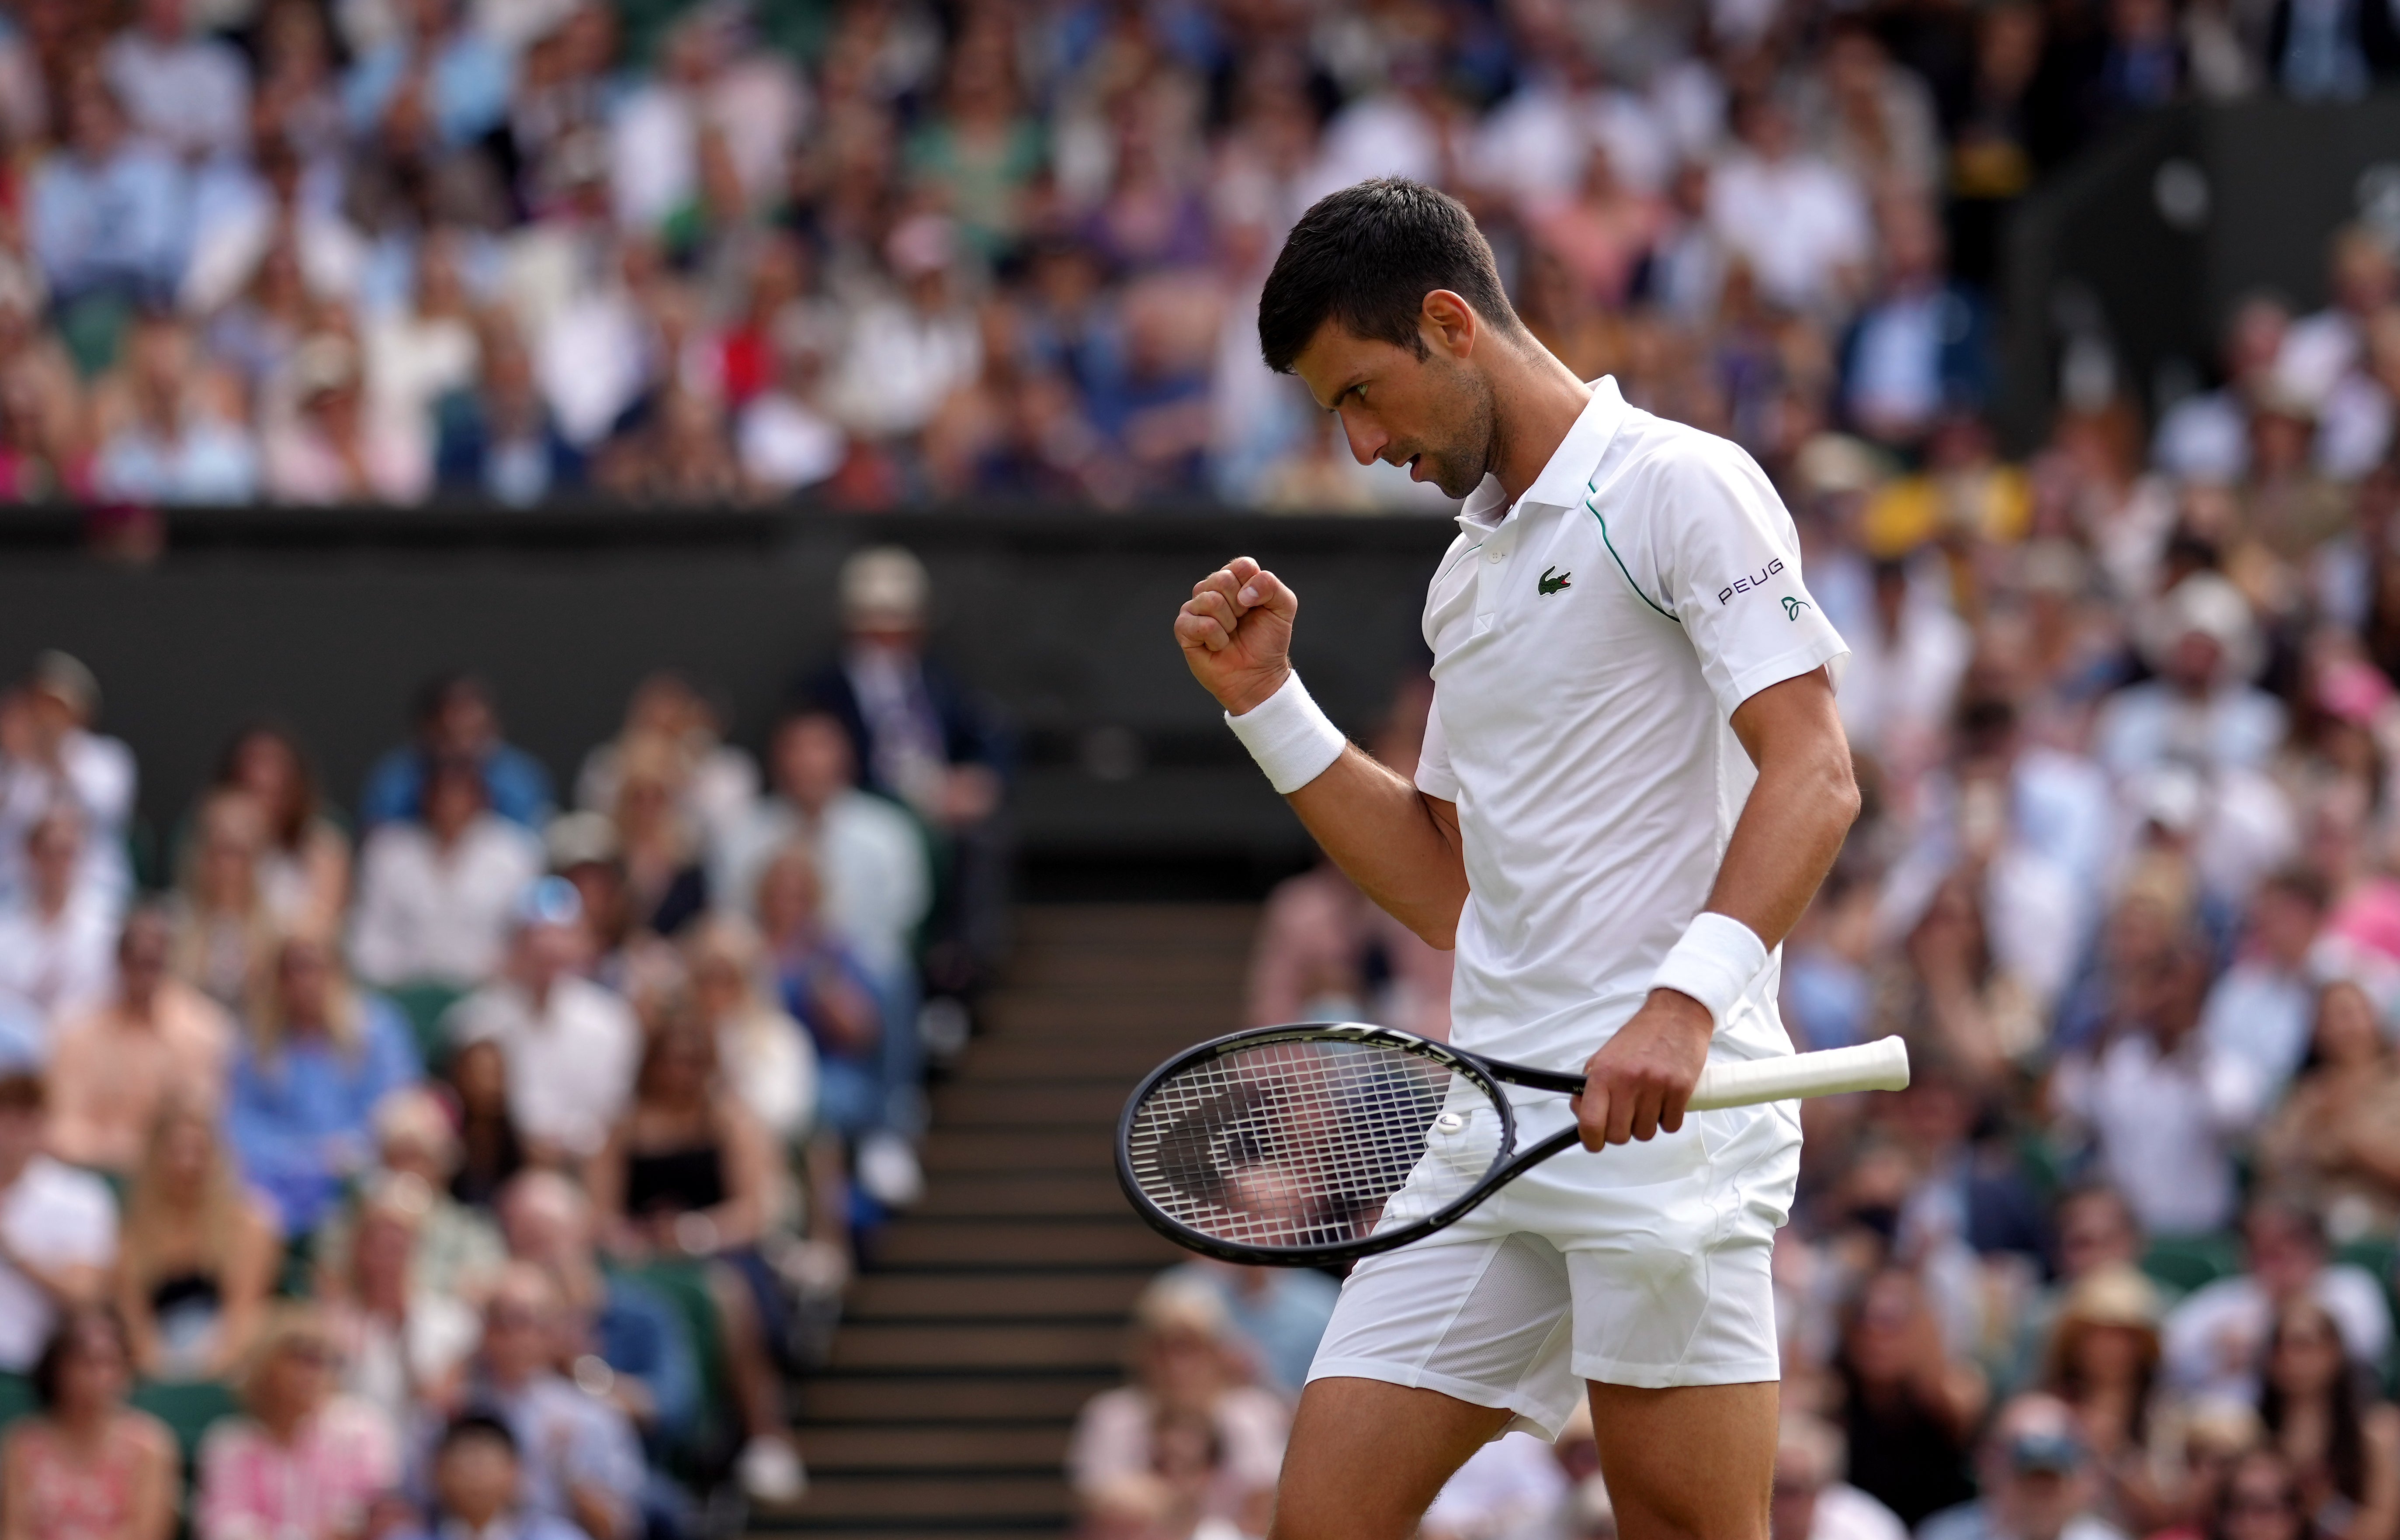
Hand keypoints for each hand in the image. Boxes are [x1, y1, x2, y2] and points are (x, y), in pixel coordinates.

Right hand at [1175, 557, 1296, 715]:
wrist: (1258, 675)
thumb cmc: (1268, 641)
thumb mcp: (1283, 607)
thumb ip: (1271, 586)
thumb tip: (1242, 594)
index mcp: (1235, 580)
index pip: (1242, 565)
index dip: (1254, 587)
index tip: (1257, 606)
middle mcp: (1212, 589)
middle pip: (1223, 579)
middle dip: (1241, 607)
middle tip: (1242, 622)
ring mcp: (1195, 607)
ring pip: (1211, 600)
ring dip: (1229, 624)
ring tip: (1230, 634)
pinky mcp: (1183, 628)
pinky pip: (1202, 624)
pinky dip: (1217, 639)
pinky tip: (1218, 645)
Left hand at [1573, 990, 1711, 1149]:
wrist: (1676, 1016)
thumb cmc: (1640, 1037)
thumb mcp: (1604, 1057)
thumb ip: (1590, 1087)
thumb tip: (1581, 1114)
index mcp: (1604, 1073)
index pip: (1591, 1122)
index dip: (1591, 1141)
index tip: (1594, 1143)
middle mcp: (1628, 1081)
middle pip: (1619, 1135)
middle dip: (1621, 1132)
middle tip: (1625, 1117)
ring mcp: (1656, 1086)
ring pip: (1645, 1133)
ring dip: (1645, 1124)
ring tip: (1647, 1102)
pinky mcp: (1681, 1090)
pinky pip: (1671, 1126)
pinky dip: (1667, 1119)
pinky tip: (1665, 1101)